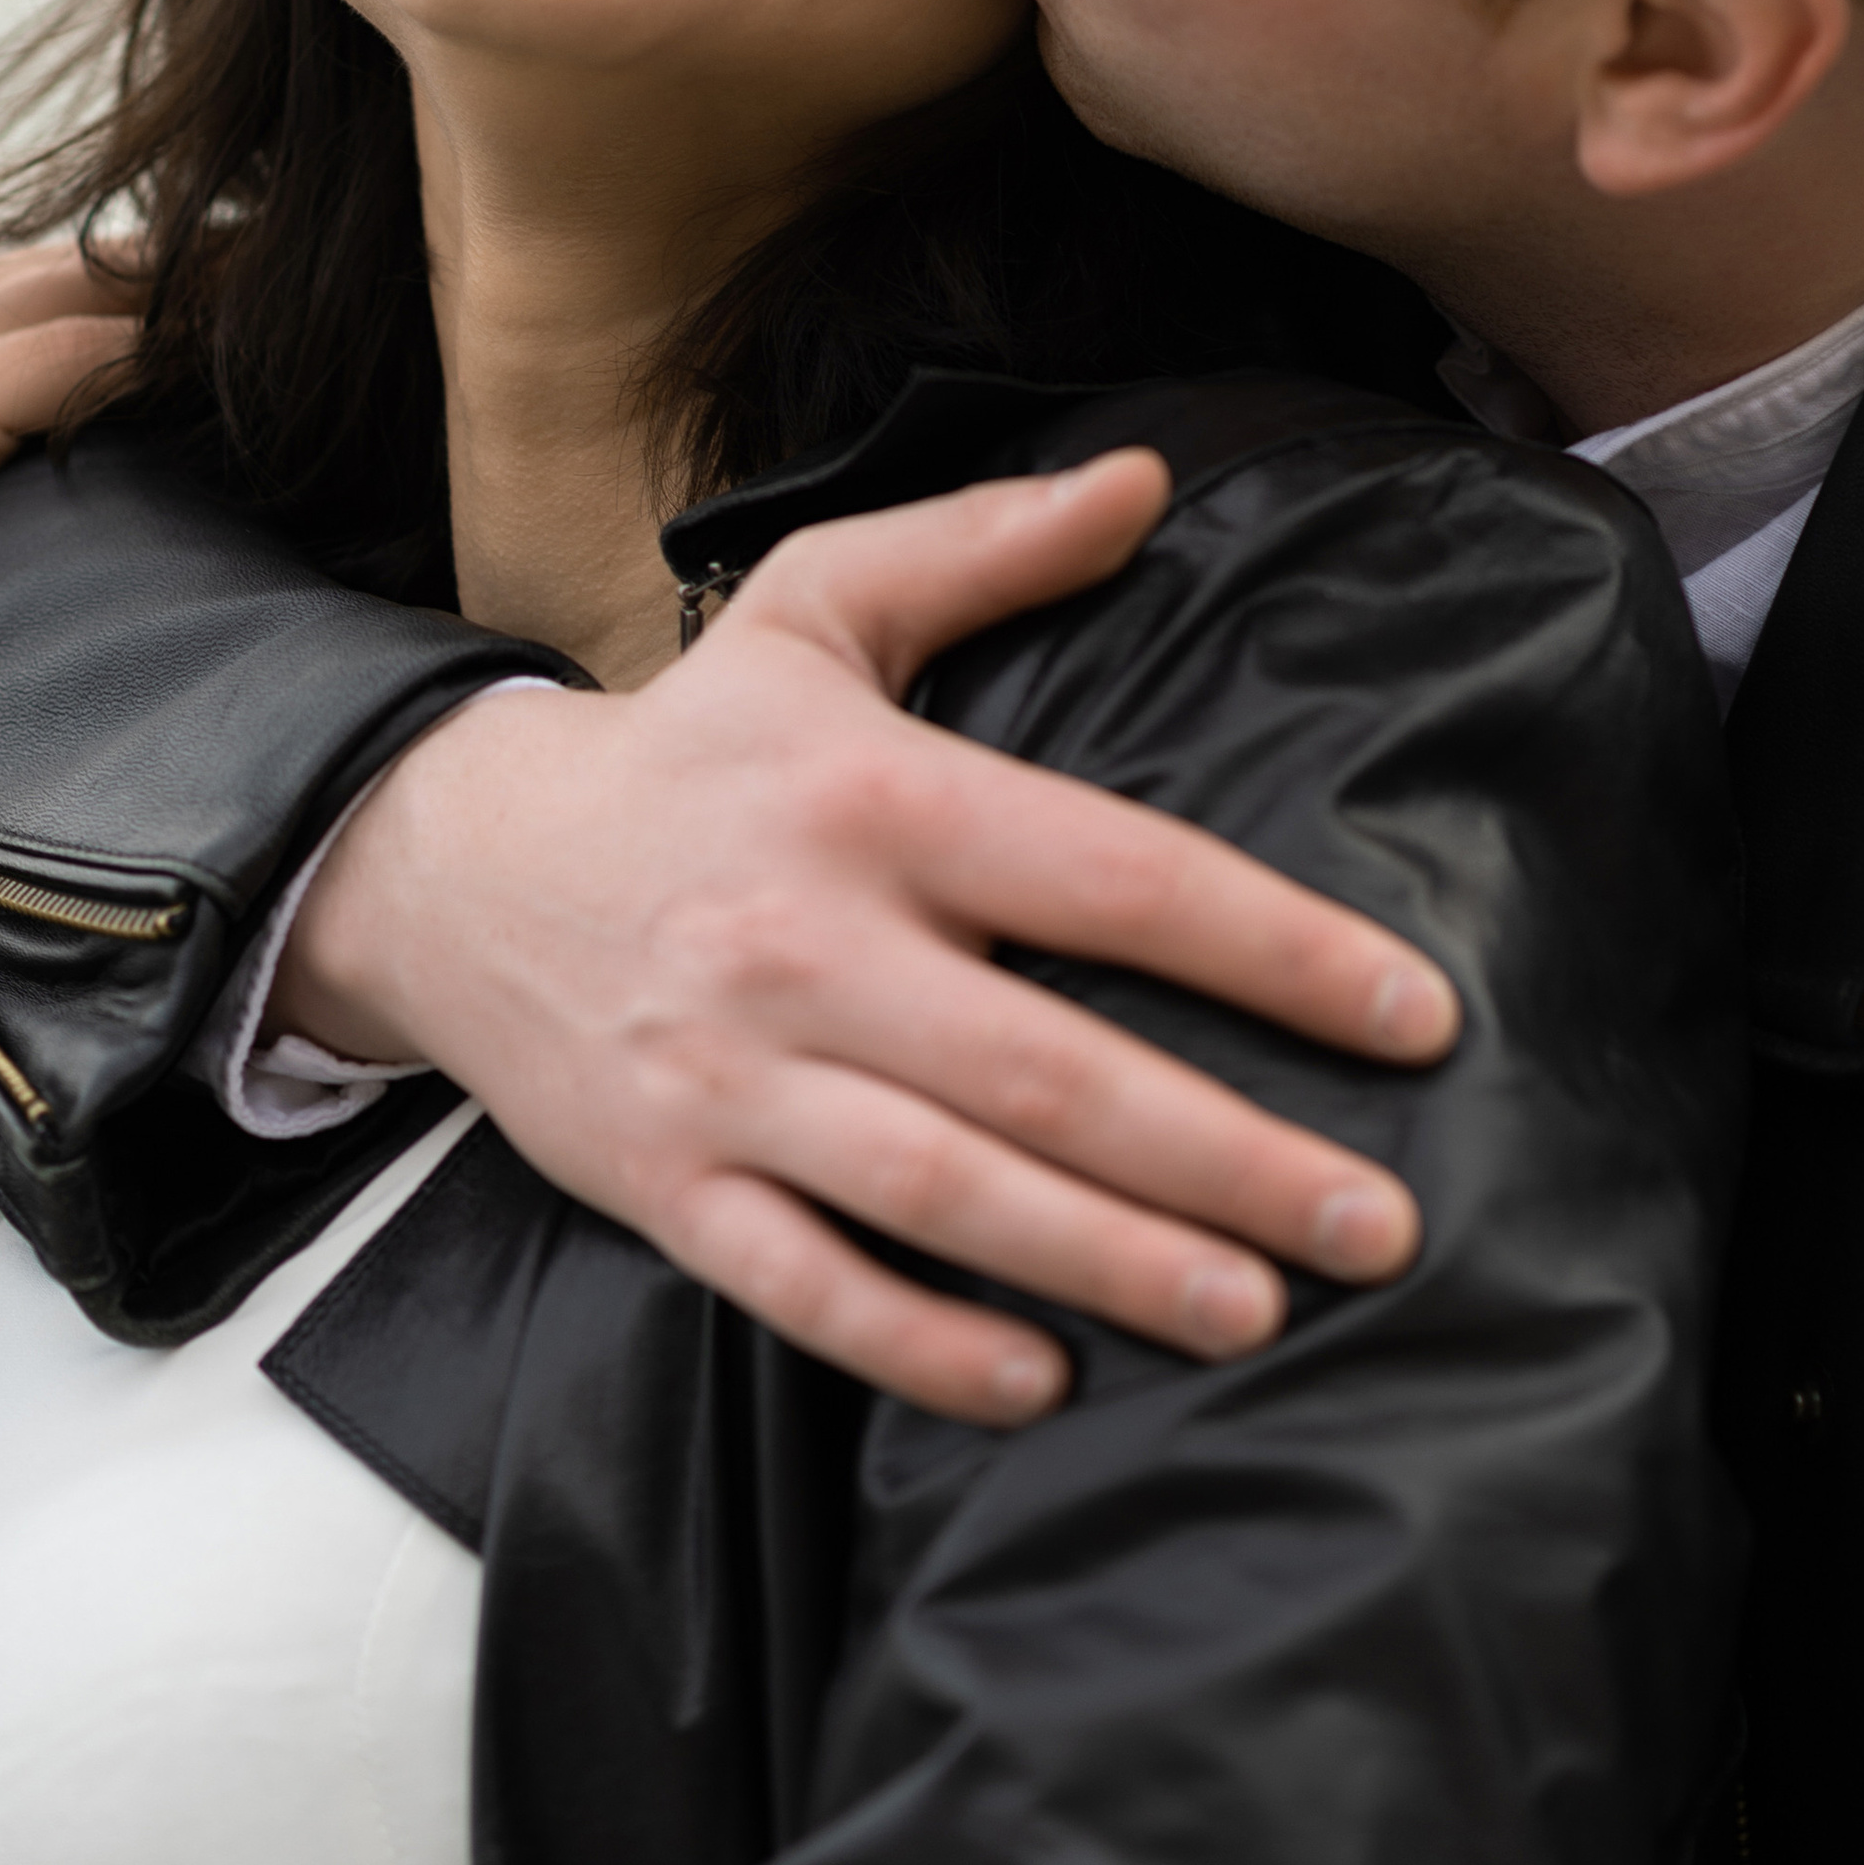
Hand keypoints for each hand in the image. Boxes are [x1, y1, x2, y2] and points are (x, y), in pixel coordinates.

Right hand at [280, 450, 1458, 1425]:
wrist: (449, 863)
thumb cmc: (688, 743)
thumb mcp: (823, 606)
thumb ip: (989, 543)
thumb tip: (1153, 480)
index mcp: (875, 798)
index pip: (1112, 875)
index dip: (1275, 949)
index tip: (1413, 1016)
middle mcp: (808, 940)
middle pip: (1050, 1065)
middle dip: (1228, 1155)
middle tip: (1381, 1224)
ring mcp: (731, 1075)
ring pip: (944, 1189)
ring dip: (1107, 1261)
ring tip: (1257, 1309)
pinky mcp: (665, 1183)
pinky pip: (807, 1285)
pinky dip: (921, 1343)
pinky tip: (1040, 1384)